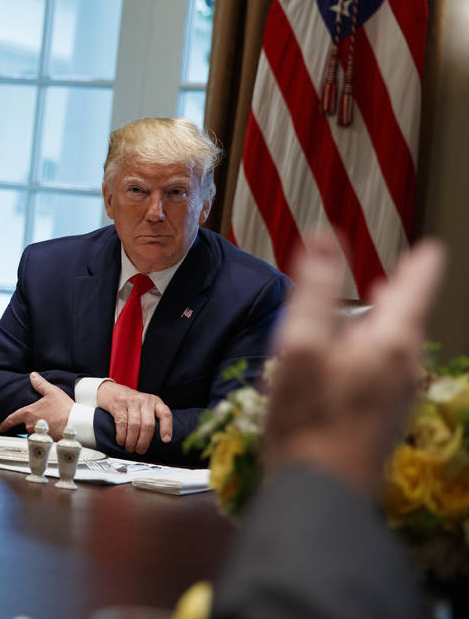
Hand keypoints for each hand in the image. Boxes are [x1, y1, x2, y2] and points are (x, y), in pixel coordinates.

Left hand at [0, 372, 73, 438]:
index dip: (5, 424)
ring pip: (35, 432)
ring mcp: (38, 434)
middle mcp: (31, 425)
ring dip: (40, 428)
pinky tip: (55, 429)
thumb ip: (40, 384)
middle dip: (32, 422)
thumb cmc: (64, 408)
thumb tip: (33, 375)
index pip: (12, 419)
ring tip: (52, 422)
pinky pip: (44, 437)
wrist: (77, 423)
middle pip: (25, 425)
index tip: (1, 427)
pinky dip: (47, 434)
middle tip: (44, 417)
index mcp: (29, 413)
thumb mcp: (52, 392)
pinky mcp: (47, 441)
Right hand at [97, 380, 172, 453]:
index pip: (165, 414)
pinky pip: (122, 423)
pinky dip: (121, 435)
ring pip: (134, 425)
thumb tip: (158, 442)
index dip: (167, 428)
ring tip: (130, 448)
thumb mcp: (146, 406)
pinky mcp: (118, 404)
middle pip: (148, 424)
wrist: (112, 391)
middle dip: (144, 441)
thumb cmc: (131, 403)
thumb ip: (153, 418)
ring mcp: (131, 401)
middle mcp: (145, 400)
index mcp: (155, 402)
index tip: (166, 440)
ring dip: (131, 441)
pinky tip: (121, 441)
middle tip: (140, 451)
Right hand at [265, 235, 444, 493]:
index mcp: (390, 342)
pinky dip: (364, 355)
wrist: (317, 493)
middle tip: (396, 276)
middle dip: (397, 295)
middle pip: (405, 319)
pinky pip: (377, 372)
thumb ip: (314, 289)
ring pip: (390, 347)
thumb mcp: (301, 344)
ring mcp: (394, 397)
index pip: (416, 286)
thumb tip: (324, 238)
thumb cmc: (308, 419)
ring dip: (375, 327)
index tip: (430, 248)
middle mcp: (403, 368)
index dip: (421, 263)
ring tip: (358, 316)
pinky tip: (338, 363)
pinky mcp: (377, 419)